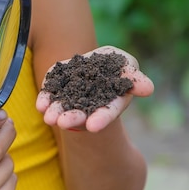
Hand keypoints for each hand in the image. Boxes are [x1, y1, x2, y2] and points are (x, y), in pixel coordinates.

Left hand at [36, 46, 153, 132]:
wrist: (96, 63)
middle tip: (62, 124)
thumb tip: (148, 88)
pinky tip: (40, 104)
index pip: (108, 112)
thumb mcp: (128, 67)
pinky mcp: (57, 88)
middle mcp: (90, 105)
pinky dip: (45, 99)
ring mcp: (72, 98)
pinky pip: (50, 94)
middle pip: (82, 113)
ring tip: (48, 117)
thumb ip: (135, 79)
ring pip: (64, 107)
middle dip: (73, 118)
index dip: (102, 118)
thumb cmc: (118, 66)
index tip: (93, 126)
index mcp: (110, 103)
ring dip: (56, 112)